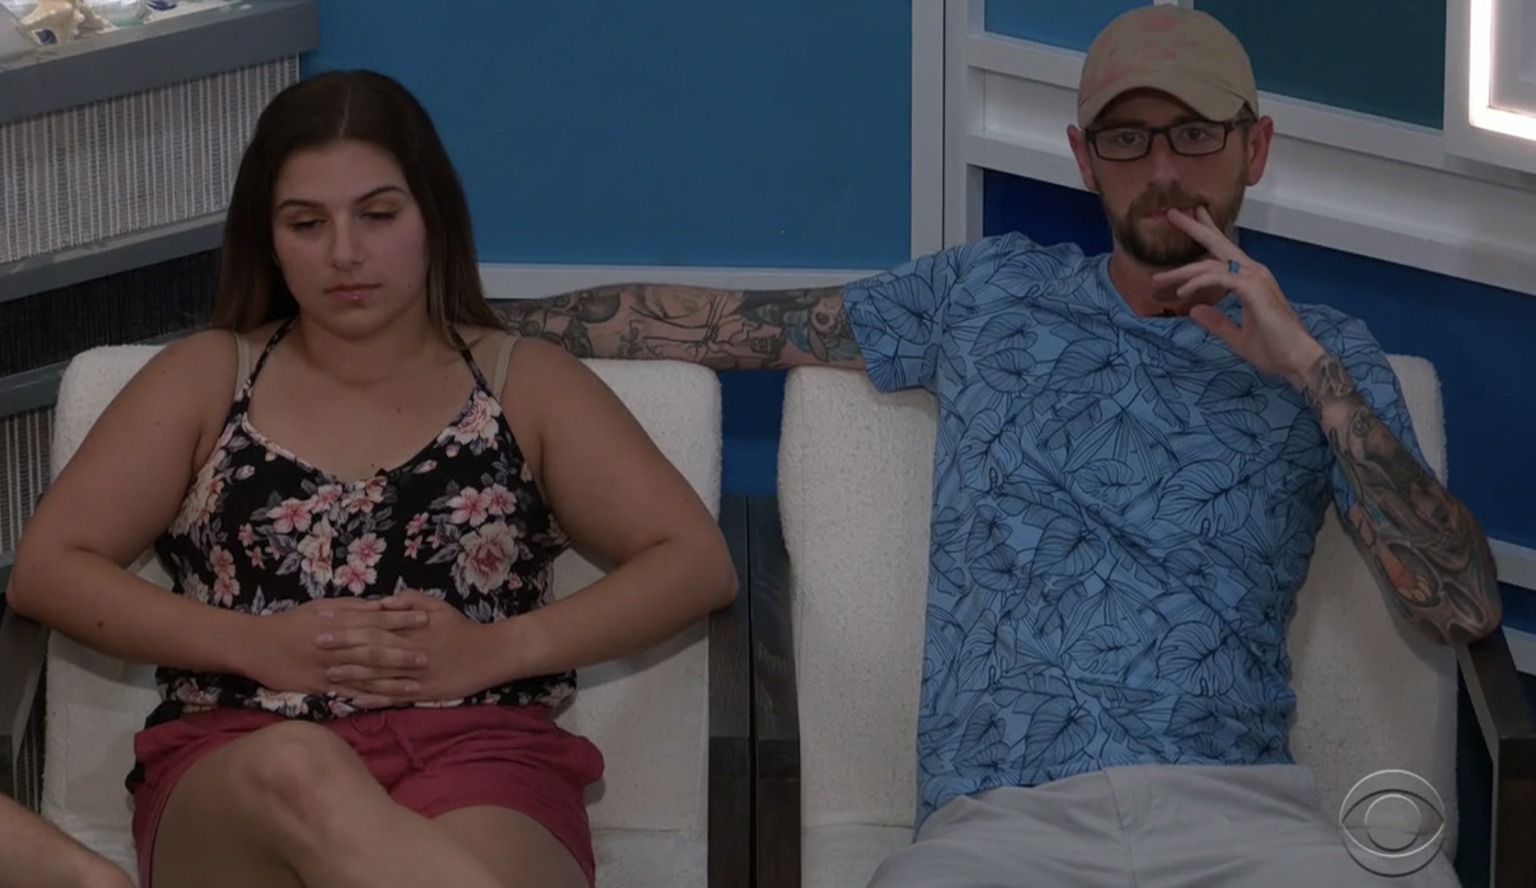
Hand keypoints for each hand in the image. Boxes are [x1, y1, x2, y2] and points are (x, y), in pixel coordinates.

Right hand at [241, 597, 428, 701]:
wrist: (257, 645)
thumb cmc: (291, 622)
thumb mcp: (322, 606)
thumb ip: (352, 607)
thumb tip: (380, 605)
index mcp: (339, 623)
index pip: (376, 620)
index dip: (401, 620)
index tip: (425, 618)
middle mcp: (337, 646)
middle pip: (375, 650)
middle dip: (403, 654)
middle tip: (429, 656)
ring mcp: (329, 669)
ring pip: (365, 676)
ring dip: (393, 682)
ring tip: (417, 686)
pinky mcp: (320, 687)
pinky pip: (348, 694)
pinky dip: (368, 698)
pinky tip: (386, 703)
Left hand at [317, 589, 504, 706]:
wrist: (490, 654)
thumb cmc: (462, 628)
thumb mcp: (439, 606)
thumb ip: (410, 601)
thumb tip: (383, 600)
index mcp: (412, 628)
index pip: (372, 623)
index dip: (347, 621)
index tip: (324, 618)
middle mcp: (411, 651)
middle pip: (371, 647)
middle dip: (343, 646)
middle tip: (315, 643)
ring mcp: (417, 674)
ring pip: (380, 675)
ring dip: (352, 676)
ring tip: (327, 675)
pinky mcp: (424, 693)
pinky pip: (395, 698)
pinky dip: (374, 700)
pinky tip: (354, 702)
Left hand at [1152, 207, 1325, 384]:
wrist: (1296, 360)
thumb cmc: (1273, 349)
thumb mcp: (1235, 336)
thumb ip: (1216, 321)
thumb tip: (1194, 310)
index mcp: (1250, 280)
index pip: (1224, 253)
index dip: (1207, 233)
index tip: (1192, 219)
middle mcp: (1253, 272)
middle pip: (1218, 245)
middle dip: (1194, 228)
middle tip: (1172, 214)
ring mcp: (1255, 278)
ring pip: (1212, 265)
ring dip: (1183, 271)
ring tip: (1159, 279)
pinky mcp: (1253, 289)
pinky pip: (1219, 278)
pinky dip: (1198, 283)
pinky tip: (1182, 292)